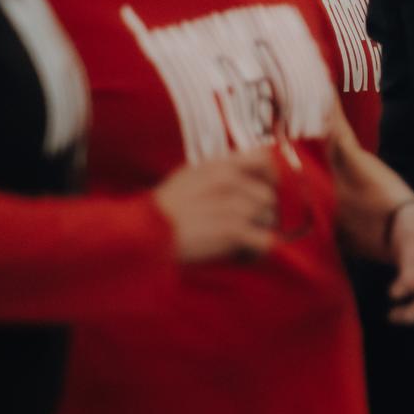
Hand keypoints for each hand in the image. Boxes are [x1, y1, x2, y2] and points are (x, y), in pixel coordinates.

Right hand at [152, 149, 277, 262]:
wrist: (142, 235)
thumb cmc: (162, 210)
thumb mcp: (188, 178)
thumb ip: (218, 173)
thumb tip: (246, 178)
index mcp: (218, 165)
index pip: (264, 159)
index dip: (271, 176)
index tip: (266, 190)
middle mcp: (229, 180)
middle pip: (269, 195)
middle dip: (262, 213)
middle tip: (246, 227)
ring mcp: (232, 204)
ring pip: (268, 218)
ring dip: (258, 232)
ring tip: (239, 242)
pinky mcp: (233, 230)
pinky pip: (265, 241)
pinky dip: (257, 250)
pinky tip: (242, 254)